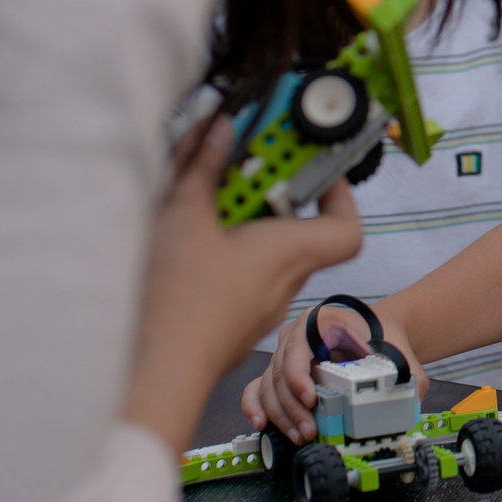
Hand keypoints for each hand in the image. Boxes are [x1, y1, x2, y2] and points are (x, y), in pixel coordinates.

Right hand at [121, 117, 363, 454]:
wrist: (154, 372)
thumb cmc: (177, 300)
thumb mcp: (182, 215)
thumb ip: (201, 166)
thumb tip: (218, 128)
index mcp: (287, 251)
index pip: (346, 226)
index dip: (338, 193)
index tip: (313, 166)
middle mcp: (284, 282)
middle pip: (297, 232)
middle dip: (270, 196)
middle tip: (238, 171)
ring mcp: (259, 309)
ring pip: (266, 257)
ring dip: (244, 227)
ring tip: (204, 205)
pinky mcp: (232, 325)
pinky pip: (242, 281)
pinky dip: (226, 258)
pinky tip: (189, 250)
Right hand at [243, 295, 421, 444]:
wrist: (379, 334)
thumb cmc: (383, 339)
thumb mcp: (398, 352)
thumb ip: (408, 372)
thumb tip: (413, 395)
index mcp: (320, 321)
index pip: (298, 348)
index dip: (299, 376)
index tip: (310, 399)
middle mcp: (296, 335)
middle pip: (281, 373)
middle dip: (292, 407)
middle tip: (309, 430)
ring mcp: (285, 354)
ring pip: (269, 385)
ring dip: (280, 414)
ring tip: (300, 435)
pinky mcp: (280, 372)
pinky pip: (259, 388)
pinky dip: (256, 406)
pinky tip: (261, 424)